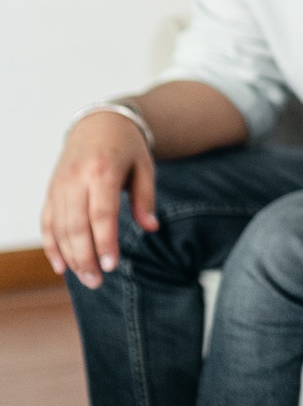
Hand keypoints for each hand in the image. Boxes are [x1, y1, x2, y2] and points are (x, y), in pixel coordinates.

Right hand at [42, 113, 159, 288]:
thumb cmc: (127, 148)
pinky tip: (61, 266)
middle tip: (97, 282)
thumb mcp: (145, 167)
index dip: (104, 241)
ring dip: (70, 256)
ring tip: (86, 278)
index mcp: (102, 171)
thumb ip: (146, 199)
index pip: (101, 213)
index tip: (111, 266)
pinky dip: (51, 245)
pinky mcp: (51, 191)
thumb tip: (152, 228)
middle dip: (84, 257)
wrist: (99, 124)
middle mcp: (76, 179)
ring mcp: (59, 185)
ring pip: (59, 227)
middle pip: (76, 225)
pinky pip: (47, 222)